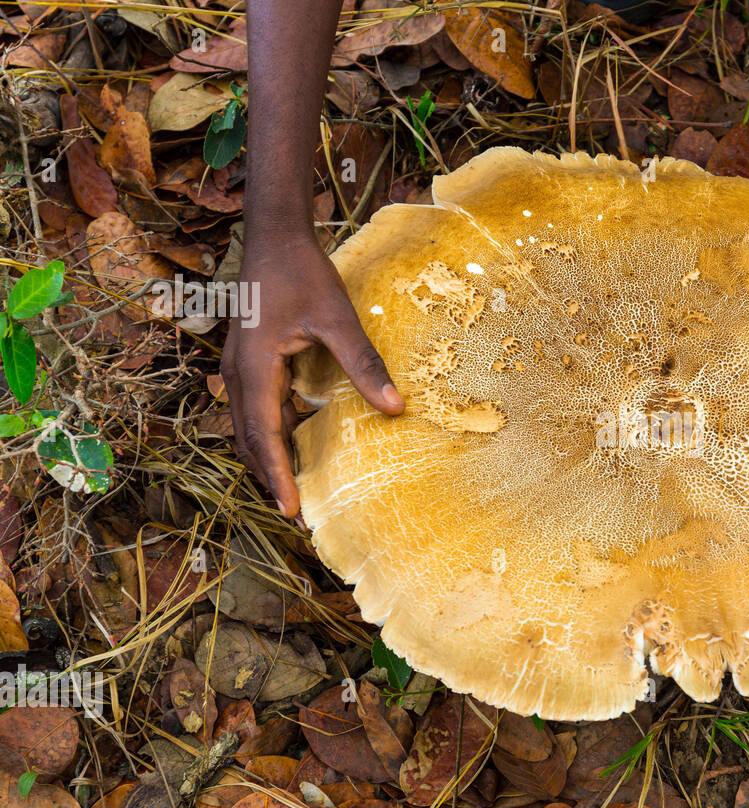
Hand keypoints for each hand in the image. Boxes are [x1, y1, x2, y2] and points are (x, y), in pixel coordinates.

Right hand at [221, 231, 404, 517]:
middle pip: (248, 438)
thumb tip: (395, 407)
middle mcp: (237, 371)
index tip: (292, 509)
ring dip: (266, 459)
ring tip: (291, 491)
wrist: (273, 235)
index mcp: (254, 365)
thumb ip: (364, 364)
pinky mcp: (247, 361)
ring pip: (247, 426)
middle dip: (270, 477)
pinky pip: (254, 408)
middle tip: (296, 514)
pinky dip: (268, 434)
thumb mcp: (337, 318)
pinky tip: (290, 448)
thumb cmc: (303, 272)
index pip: (263, 433)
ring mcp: (238, 367)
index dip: (277, 474)